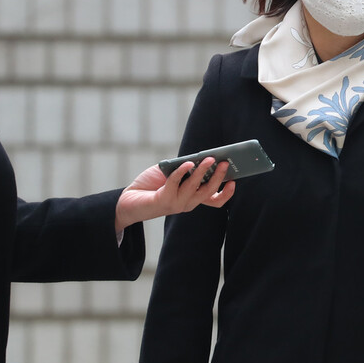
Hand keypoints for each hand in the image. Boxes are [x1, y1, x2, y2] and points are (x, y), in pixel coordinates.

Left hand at [114, 157, 235, 232]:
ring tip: (209, 158)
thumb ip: (185, 168)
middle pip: (209, 192)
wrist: (129, 198)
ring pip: (195, 188)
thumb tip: (200, 158)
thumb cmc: (153, 184)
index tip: (234, 180)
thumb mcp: (173, 172)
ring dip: (203, 171)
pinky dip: (182, 171)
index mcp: (193, 198)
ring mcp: (177, 204)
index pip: (215, 201)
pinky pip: (176, 183)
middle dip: (219, 177)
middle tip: (225, 163)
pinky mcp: (164, 200)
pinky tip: (188, 162)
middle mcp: (188, 203)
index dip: (226, 194)